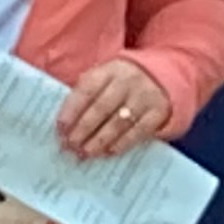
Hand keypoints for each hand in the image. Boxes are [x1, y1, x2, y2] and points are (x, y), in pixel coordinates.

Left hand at [54, 57, 171, 159]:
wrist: (163, 76)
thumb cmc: (123, 82)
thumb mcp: (105, 78)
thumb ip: (88, 95)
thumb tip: (65, 126)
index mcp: (109, 70)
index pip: (86, 90)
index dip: (71, 110)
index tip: (60, 129)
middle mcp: (127, 81)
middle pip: (102, 108)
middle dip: (83, 129)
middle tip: (70, 146)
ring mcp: (145, 96)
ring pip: (119, 121)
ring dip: (100, 140)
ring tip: (86, 153)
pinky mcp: (158, 112)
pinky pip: (139, 130)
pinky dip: (123, 143)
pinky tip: (109, 152)